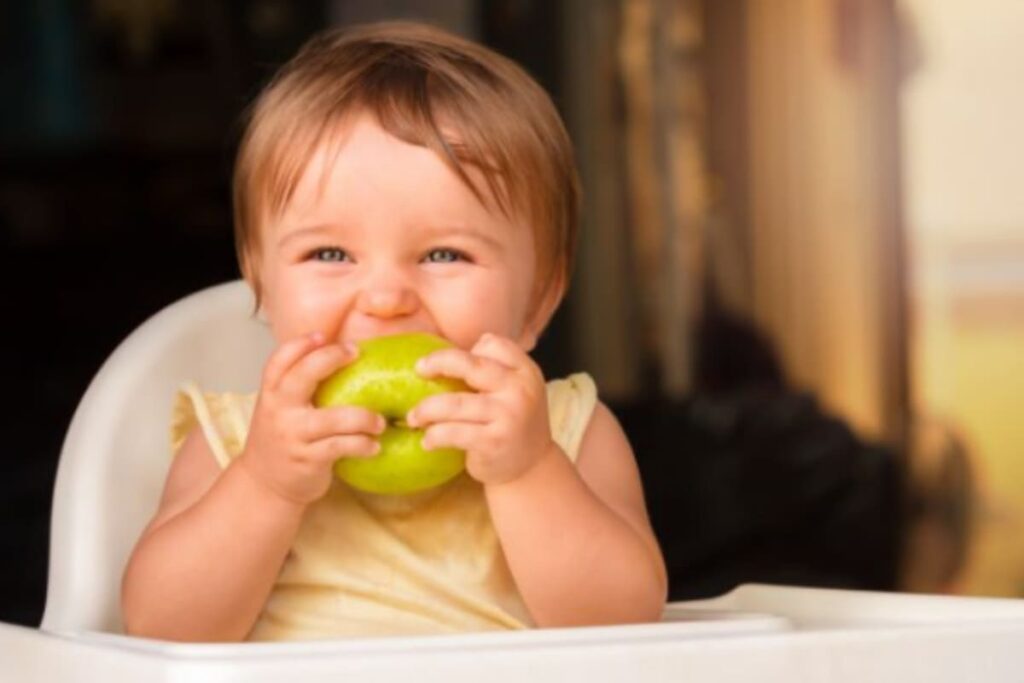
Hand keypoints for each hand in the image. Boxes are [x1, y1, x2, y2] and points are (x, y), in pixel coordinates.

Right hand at [239, 333, 385, 504]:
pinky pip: (341, 446)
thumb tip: (341, 355)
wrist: (264, 485)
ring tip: (380, 422)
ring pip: (333, 418)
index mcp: (271, 394)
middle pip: (303, 375)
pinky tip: (374, 446)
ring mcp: (292, 435)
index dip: (299, 344)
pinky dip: (362, 445)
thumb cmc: (283, 439)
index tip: (322, 336)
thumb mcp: (281, 410)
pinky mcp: (307, 459)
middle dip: (331, 358)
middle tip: (356, 353)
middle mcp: (279, 410)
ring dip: (363, 418)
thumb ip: (300, 387)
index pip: (278, 360)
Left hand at [406, 332, 559, 485]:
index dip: (469, 350)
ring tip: (413, 418)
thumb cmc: (512, 421)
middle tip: (419, 370)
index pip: (493, 344)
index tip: (452, 364)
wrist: (532, 467)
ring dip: (425, 410)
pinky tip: (427, 441)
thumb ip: (492, 370)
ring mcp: (508, 416)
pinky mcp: (493, 442)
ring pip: (454, 403)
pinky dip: (434, 436)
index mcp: (525, 371)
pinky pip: (453, 433)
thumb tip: (441, 356)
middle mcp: (519, 390)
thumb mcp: (515, 390)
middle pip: (470, 365)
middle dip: (438, 363)